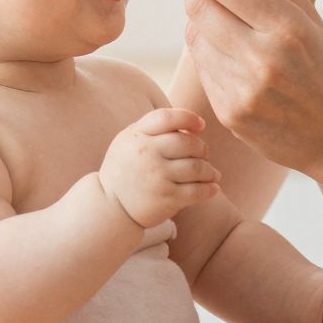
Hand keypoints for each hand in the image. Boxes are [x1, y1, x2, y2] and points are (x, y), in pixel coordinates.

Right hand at [99, 107, 220, 229]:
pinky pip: (197, 191)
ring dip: (210, 170)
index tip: (200, 125)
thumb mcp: (129, 139)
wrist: (109, 204)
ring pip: (197, 167)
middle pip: (188, 143)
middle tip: (204, 154)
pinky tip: (213, 187)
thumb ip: (154, 127)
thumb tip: (190, 122)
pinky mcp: (167, 198)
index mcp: (137, 136)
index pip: (167, 118)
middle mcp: (147, 154)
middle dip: (202, 148)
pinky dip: (209, 188)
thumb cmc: (125, 167)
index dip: (189, 118)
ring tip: (212, 173)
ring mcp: (158, 177)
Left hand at [182, 0, 322, 187]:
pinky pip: (201, 68)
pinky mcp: (229, 114)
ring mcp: (243, 90)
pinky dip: (209, 54)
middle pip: (198, 5)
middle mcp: (263, 58)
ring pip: (194, 36)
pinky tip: (233, 57)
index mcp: (288, 26)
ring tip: (228, 26)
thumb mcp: (309, 15)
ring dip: (203, 23)